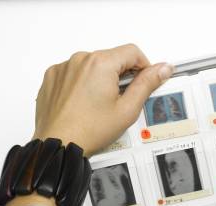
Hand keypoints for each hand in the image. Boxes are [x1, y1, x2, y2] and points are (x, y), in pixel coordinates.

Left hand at [33, 43, 172, 156]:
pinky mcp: (53, 77)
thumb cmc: (90, 130)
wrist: (59, 143)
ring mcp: (64, 67)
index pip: (132, 52)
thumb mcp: (128, 109)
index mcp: (101, 63)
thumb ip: (147, 84)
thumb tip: (163, 68)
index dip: (144, 66)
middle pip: (112, 58)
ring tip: (100, 105)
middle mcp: (80, 59)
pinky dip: (83, 84)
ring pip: (93, 65)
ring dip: (101, 79)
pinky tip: (84, 104)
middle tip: (122, 101)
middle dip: (121, 75)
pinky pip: (74, 73)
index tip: (144, 82)